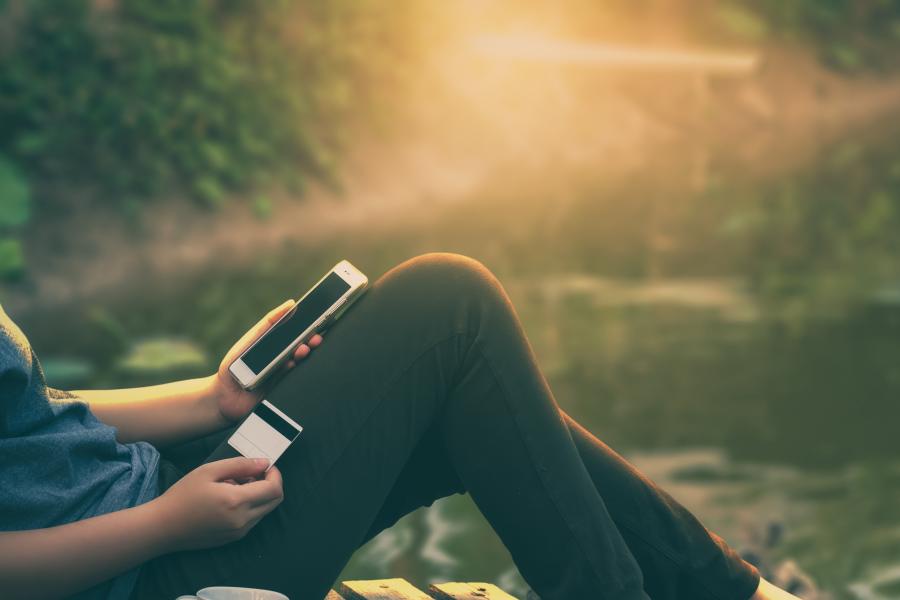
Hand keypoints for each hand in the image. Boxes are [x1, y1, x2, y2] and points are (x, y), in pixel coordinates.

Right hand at [153, 457, 283, 551]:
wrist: (163, 527)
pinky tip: (230, 499)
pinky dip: (250, 507)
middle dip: (271, 484)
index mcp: (237, 502)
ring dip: (260, 495)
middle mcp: (242, 520)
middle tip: (252, 474)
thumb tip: (264, 463)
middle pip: (275, 501)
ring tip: (236, 485)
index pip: (275, 489)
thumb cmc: (182, 496)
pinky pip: (253, 520)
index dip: (275, 474)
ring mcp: (239, 532)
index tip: (265, 466)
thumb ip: (240, 465)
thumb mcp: (209, 471)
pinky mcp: (233, 539)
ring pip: (265, 511)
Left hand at [213, 299, 323, 422]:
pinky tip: (293, 365)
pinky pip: (294, 380)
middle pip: (304, 347)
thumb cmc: (234, 364)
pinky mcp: (283, 389)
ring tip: (303, 350)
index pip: (299, 333)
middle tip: (315, 338)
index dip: (311, 326)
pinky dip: (295, 372)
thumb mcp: (252, 338)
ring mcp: (285, 375)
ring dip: (303, 356)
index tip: (319, 319)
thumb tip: (291, 304)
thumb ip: (269, 322)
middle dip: (311, 342)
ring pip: (301, 363)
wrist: (224, 396)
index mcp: (279, 344)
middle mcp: (285, 359)